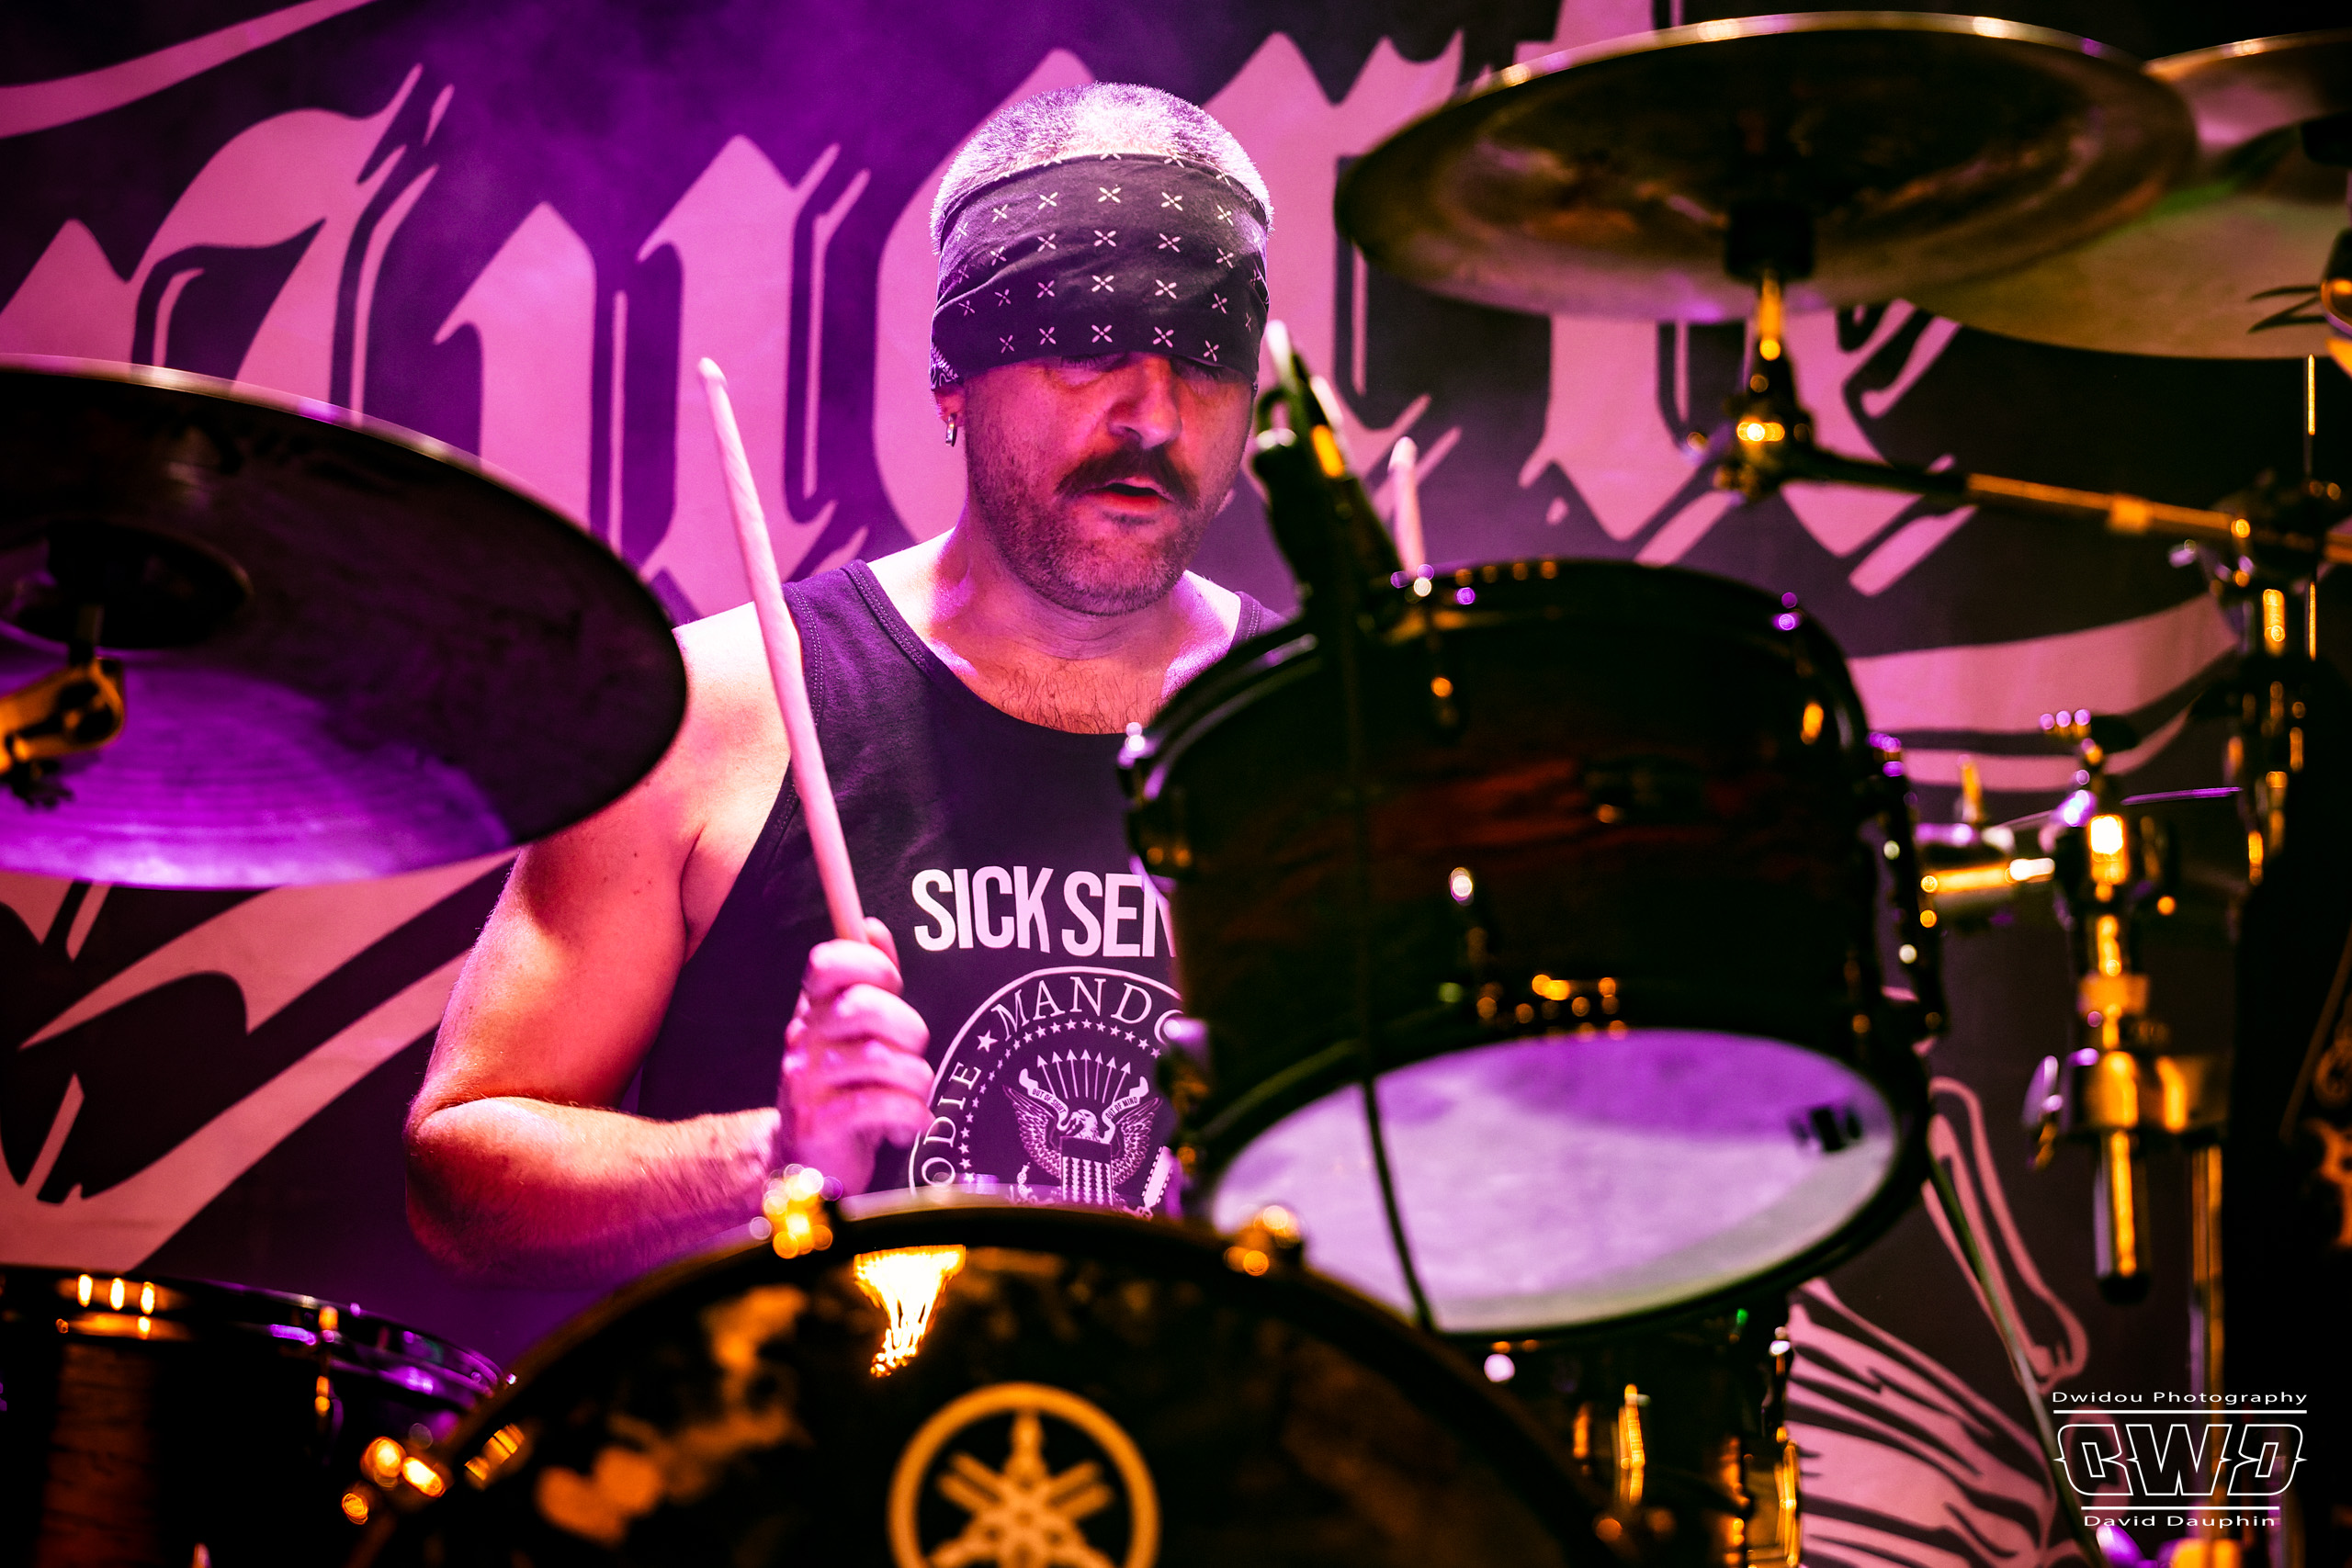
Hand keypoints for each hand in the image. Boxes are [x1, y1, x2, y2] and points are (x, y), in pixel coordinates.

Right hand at [777, 918, 931, 1192]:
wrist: (809, 1161)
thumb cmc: (845, 1089)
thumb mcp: (856, 1033)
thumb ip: (869, 983)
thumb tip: (872, 928)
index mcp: (813, 1011)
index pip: (827, 963)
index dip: (870, 965)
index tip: (891, 984)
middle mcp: (802, 1040)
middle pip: (864, 1008)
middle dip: (908, 1029)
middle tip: (911, 1052)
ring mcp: (805, 1082)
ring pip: (882, 1060)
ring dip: (916, 1080)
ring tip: (913, 1095)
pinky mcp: (818, 1123)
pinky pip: (880, 1105)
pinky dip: (910, 1114)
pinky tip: (911, 1123)